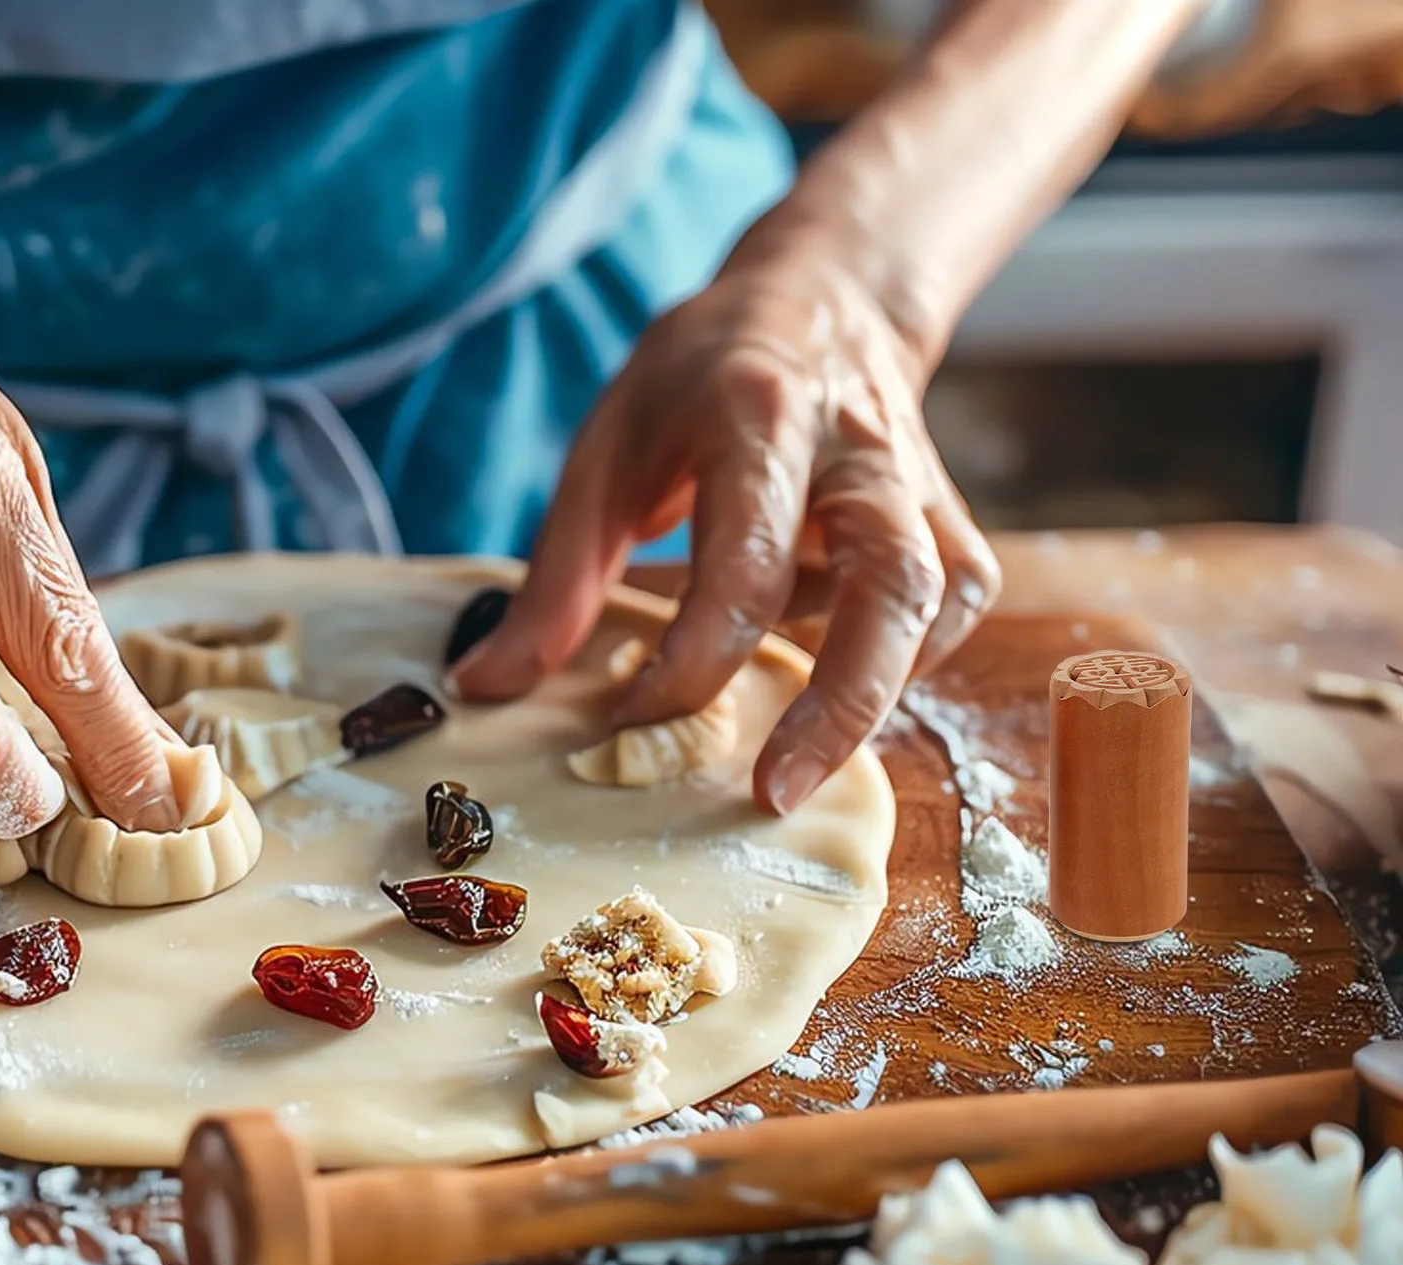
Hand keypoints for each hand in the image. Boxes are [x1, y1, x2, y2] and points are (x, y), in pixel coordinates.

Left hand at [452, 211, 998, 813]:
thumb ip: (557, 573)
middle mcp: (860, 452)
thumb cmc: (700, 377)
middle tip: (774, 792)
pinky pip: (950, 605)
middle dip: (840, 705)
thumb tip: (488, 684)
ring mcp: (919, 483)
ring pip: (938, 601)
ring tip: (801, 759)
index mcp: (759, 418)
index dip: (692, 661)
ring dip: (878, 693)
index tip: (631, 716)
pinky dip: (906, 660)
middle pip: (891, 587)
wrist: (822, 298)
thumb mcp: (606, 447)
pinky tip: (839, 673)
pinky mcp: (948, 517)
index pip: (747, 564)